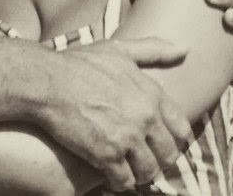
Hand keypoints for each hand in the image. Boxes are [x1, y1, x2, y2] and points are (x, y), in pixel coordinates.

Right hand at [40, 37, 192, 191]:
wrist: (47, 81)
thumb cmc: (79, 64)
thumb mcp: (119, 50)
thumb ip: (154, 49)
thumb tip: (185, 49)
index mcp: (152, 94)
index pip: (182, 129)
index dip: (173, 139)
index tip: (160, 142)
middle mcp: (146, 117)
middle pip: (169, 154)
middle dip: (158, 161)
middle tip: (144, 162)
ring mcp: (127, 138)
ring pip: (149, 171)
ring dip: (140, 175)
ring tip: (129, 172)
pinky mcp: (106, 155)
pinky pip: (124, 181)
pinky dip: (119, 182)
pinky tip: (110, 176)